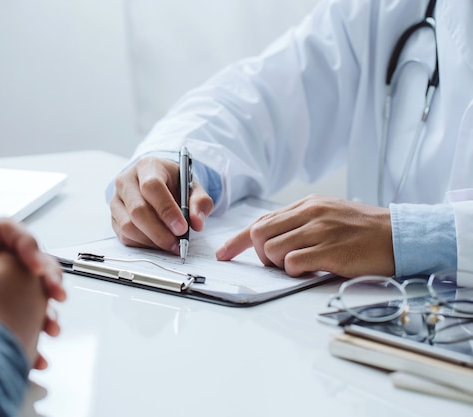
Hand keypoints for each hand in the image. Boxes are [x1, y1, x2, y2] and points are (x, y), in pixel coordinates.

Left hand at [0, 216, 65, 368]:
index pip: (6, 234)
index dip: (27, 244)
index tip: (36, 266)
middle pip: (26, 264)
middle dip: (49, 277)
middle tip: (56, 294)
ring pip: (30, 295)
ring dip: (47, 308)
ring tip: (51, 327)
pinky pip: (21, 325)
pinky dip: (33, 337)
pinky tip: (38, 351)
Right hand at [110, 156, 213, 253]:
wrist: (157, 183)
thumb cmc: (174, 184)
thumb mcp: (193, 187)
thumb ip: (200, 203)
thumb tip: (197, 223)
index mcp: (147, 167)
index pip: (152, 186)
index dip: (167, 210)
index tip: (182, 228)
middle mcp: (126, 181)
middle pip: (137, 210)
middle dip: (160, 232)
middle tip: (178, 244)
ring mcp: (116, 200)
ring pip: (128, 226)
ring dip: (152, 241)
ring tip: (171, 244)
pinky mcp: (113, 217)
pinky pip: (125, 236)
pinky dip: (143, 245)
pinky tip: (158, 243)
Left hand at [215, 195, 393, 277]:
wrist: (400, 236)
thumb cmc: (363, 230)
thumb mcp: (328, 214)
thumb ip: (298, 223)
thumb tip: (267, 239)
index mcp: (307, 204)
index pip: (261, 220)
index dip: (237, 240)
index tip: (224, 253)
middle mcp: (310, 213)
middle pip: (258, 234)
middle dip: (259, 254)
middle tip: (276, 262)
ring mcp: (320, 231)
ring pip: (271, 250)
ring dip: (278, 264)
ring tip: (299, 265)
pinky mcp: (330, 251)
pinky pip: (292, 264)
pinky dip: (293, 272)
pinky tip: (310, 270)